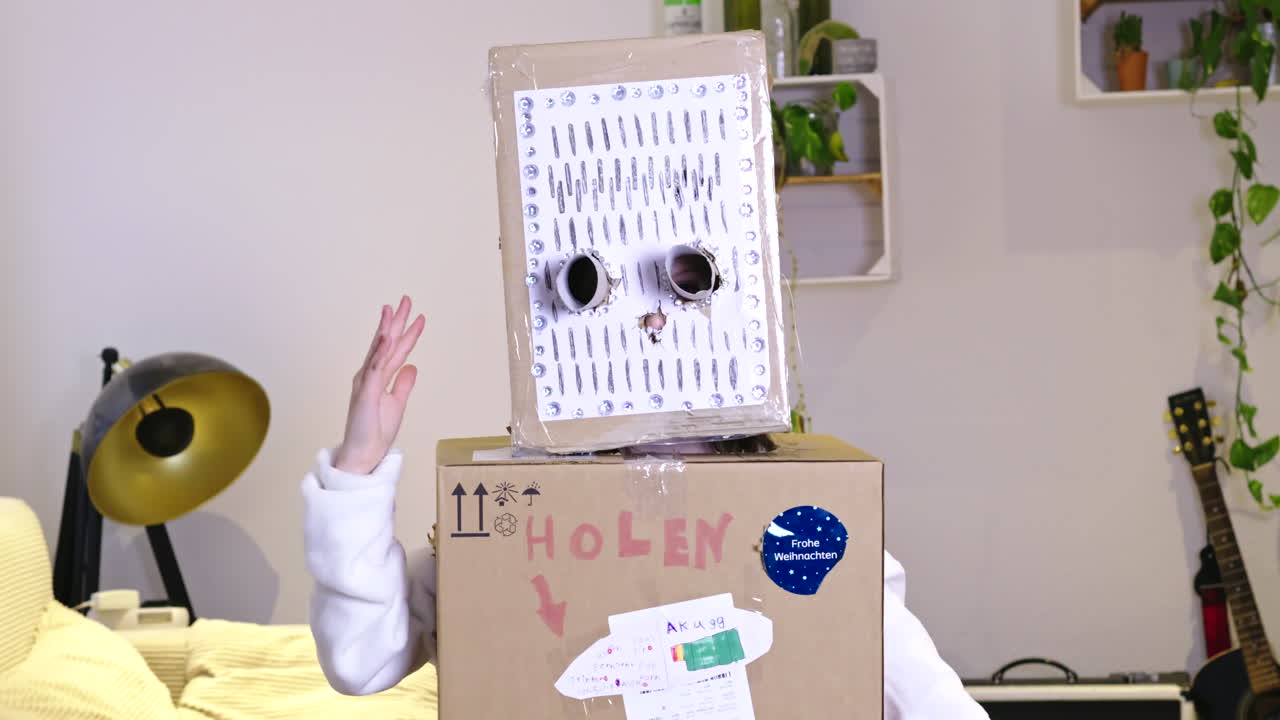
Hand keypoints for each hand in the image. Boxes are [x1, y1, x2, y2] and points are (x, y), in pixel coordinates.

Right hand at [333, 296, 425, 474]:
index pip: (396, 350)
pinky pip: (374, 367)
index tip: (418, 316)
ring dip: (387, 328)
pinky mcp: (365, 391)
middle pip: (386, 343)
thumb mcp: (397, 403)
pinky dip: (379, 350)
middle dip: (397, 321)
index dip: (408, 333)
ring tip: (393, 308)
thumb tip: (412, 366)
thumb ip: (403, 384)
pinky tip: (385, 335)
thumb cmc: (375, 431)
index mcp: (378, 378)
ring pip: (379, 349)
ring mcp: (366, 381)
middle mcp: (370, 375)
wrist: (364, 453)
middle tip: (406, 299)